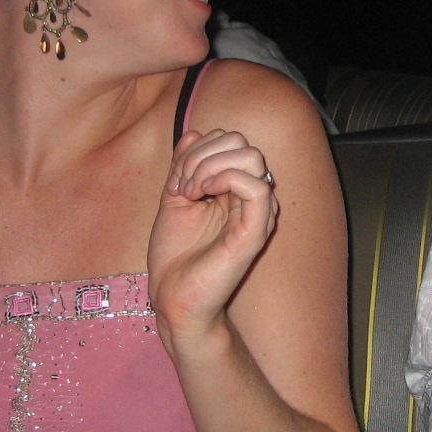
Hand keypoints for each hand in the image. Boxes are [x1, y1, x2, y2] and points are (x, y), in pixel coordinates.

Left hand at [148, 128, 277, 344]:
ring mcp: (257, 214)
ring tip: (190, 191)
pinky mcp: (255, 232)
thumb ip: (184, 166)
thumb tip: (194, 133)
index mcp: (235, 190)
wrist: (173, 298)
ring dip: (211, 165)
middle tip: (183, 186)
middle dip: (204, 154)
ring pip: (252, 158)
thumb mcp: (174, 198)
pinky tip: (202, 194)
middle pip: (243, 144)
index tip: (177, 180)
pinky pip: (258, 188)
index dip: (200, 149)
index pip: (231, 142)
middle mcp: (251, 199)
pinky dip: (225, 178)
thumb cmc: (176, 256)